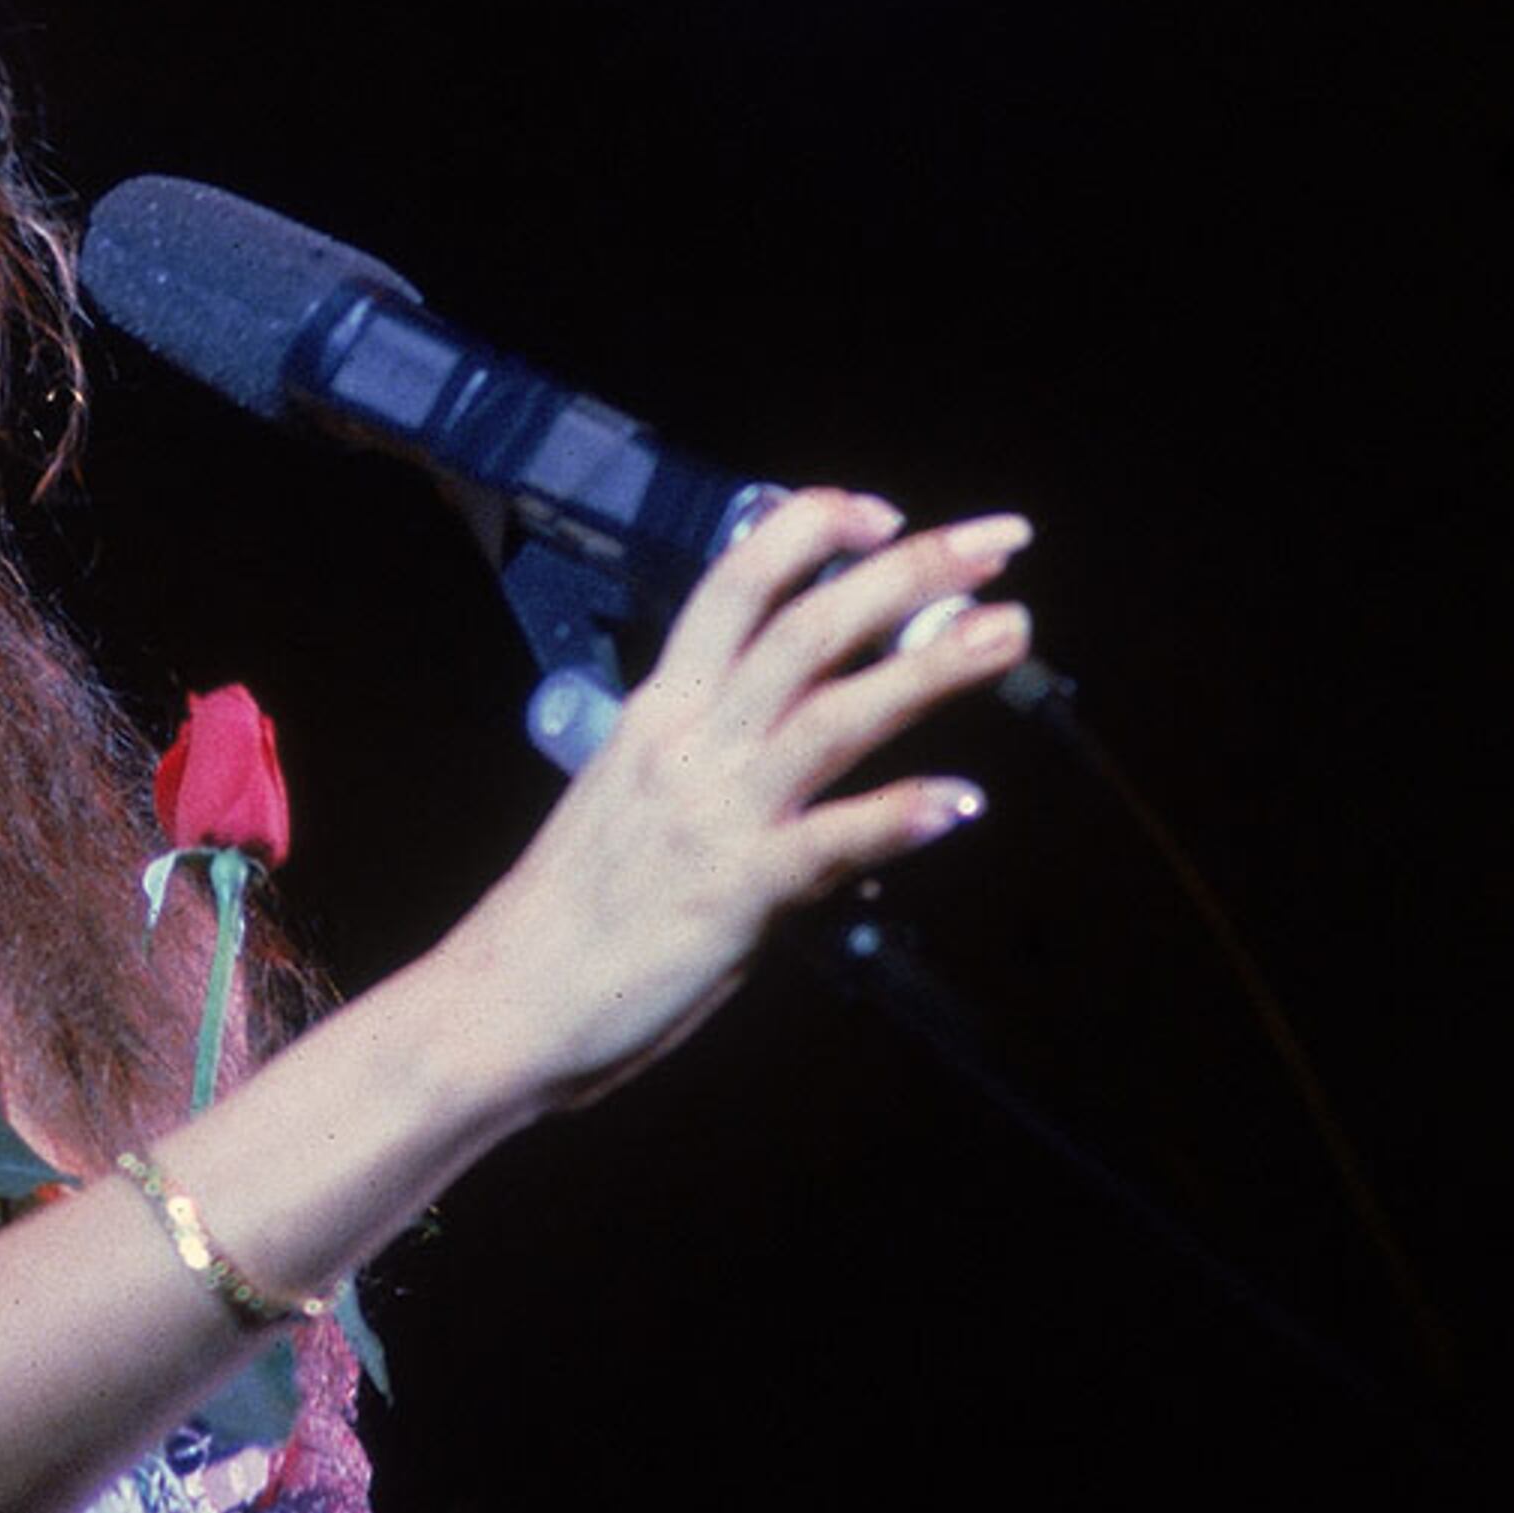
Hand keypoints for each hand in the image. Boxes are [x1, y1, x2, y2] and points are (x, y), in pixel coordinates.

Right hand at [463, 490, 1036, 1103]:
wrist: (505, 998)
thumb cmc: (568, 908)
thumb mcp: (632, 796)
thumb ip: (711, 756)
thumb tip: (794, 731)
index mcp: (658, 710)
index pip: (738, 583)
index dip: (814, 532)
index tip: (883, 514)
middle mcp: (689, 742)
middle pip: (808, 626)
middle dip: (911, 572)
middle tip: (997, 543)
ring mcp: (716, 813)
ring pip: (835, 713)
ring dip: (931, 668)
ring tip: (1007, 634)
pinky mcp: (737, 891)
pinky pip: (831, 842)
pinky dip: (899, 815)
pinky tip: (962, 801)